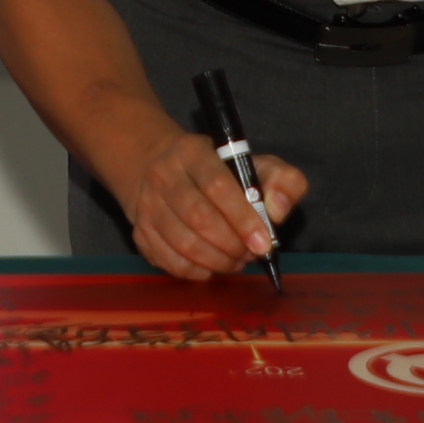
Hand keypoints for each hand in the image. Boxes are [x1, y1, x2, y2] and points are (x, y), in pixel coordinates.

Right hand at [106, 129, 303, 280]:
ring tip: (236, 260)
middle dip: (233, 244)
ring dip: (219, 261)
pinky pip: (172, 263)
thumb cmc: (220, 173)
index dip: (243, 218)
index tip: (263, 242)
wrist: (163, 172)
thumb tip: (278, 210)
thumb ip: (282, 181)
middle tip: (251, 254)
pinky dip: (200, 271)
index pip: (217, 185)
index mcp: (192, 151)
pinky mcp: (141, 233)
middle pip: (199, 218)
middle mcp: (163, 175)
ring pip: (185, 244)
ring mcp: (148, 206)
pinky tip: (214, 264)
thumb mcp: (256, 165)